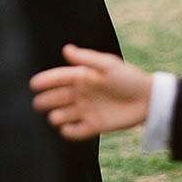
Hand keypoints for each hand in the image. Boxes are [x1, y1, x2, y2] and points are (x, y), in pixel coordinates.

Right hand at [30, 44, 152, 140]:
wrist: (148, 100)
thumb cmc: (128, 78)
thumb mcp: (108, 65)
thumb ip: (86, 59)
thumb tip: (66, 50)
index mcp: (82, 76)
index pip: (59, 78)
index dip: (46, 80)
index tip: (33, 84)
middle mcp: (80, 93)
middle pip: (56, 97)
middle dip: (46, 100)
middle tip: (38, 104)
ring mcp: (86, 110)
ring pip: (63, 114)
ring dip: (57, 116)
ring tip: (56, 117)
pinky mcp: (94, 125)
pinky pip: (76, 131)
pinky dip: (69, 132)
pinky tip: (67, 130)